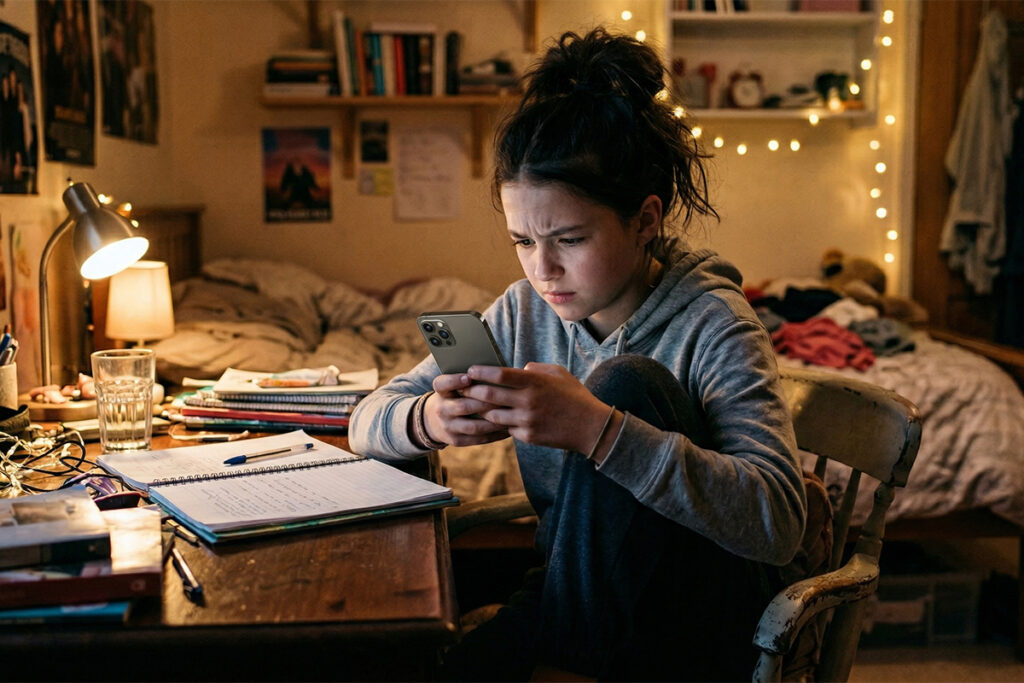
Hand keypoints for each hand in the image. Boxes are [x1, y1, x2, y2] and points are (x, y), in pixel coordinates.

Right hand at [422, 372, 509, 446]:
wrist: (434, 421)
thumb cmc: (454, 396)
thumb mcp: (453, 387)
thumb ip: (468, 380)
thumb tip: (494, 372)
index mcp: (441, 392)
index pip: (442, 384)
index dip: (454, 381)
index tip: (468, 377)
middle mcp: (441, 409)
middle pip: (463, 406)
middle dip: (485, 403)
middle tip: (505, 399)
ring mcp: (448, 427)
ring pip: (473, 426)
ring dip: (493, 422)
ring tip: (510, 417)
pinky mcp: (456, 440)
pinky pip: (478, 439)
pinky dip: (494, 434)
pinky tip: (508, 429)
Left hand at [461, 363, 618, 456]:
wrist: (590, 427)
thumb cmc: (575, 396)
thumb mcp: (559, 374)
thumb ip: (536, 368)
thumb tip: (518, 369)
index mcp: (535, 382)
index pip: (499, 374)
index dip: (481, 372)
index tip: (470, 370)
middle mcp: (528, 401)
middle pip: (489, 395)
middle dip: (471, 391)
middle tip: (462, 388)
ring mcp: (527, 420)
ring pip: (492, 415)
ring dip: (482, 410)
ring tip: (473, 405)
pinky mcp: (528, 436)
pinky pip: (506, 429)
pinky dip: (498, 424)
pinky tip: (492, 420)